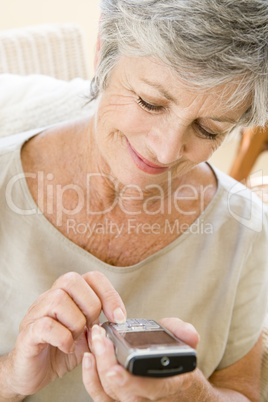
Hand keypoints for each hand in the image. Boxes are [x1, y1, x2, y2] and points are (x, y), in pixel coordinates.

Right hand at [2, 271, 125, 398]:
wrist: (33, 373)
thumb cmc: (61, 350)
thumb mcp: (87, 337)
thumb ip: (100, 327)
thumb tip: (117, 321)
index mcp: (68, 295)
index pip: (92, 277)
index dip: (109, 294)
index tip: (119, 317)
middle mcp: (49, 298)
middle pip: (72, 280)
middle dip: (91, 305)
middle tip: (92, 327)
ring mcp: (36, 313)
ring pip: (58, 299)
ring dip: (75, 322)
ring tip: (76, 338)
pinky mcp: (27, 334)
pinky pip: (46, 325)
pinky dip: (63, 338)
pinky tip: (67, 347)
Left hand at [82, 317, 199, 401]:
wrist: (179, 391)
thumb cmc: (176, 365)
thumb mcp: (185, 346)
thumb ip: (184, 334)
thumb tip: (190, 334)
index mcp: (172, 385)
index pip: (152, 389)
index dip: (130, 382)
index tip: (113, 369)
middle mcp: (151, 399)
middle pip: (122, 393)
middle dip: (106, 365)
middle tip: (99, 340)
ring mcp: (134, 401)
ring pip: (109, 395)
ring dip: (95, 368)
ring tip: (93, 341)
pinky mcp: (119, 400)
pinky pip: (102, 396)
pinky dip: (91, 378)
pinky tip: (89, 356)